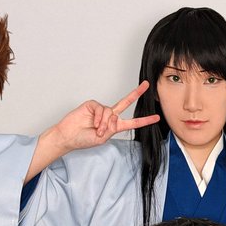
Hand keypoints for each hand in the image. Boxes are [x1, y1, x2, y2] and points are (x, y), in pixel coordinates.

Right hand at [38, 82, 161, 157]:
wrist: (68, 137)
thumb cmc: (84, 139)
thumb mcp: (102, 138)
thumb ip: (111, 128)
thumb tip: (114, 116)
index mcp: (114, 126)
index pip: (133, 122)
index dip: (145, 120)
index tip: (156, 117)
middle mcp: (110, 116)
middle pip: (126, 103)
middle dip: (136, 93)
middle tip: (146, 85)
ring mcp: (101, 110)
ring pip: (111, 112)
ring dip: (104, 123)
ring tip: (97, 130)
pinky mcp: (92, 105)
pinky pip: (101, 108)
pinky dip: (99, 117)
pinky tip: (94, 123)